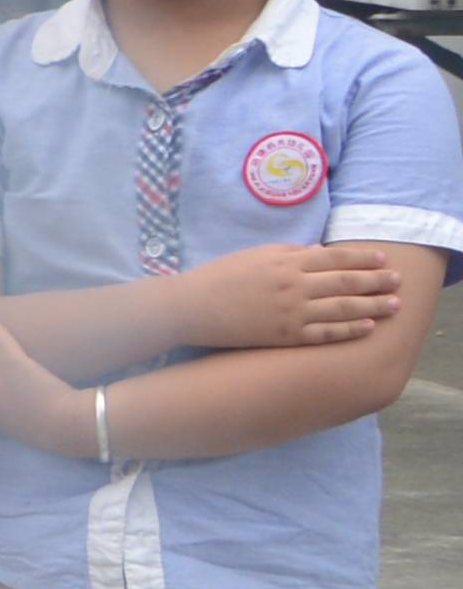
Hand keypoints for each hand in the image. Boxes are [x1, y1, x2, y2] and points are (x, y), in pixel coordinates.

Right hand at [174, 241, 410, 355]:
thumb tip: (321, 252)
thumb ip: (290, 252)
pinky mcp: (285, 336)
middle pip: (346, 282)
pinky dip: (348, 330)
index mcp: (286, 262)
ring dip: (372, 306)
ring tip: (393, 305)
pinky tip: (367, 327)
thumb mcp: (255, 255)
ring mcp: (291, 313)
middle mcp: (294, 286)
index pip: (335, 257)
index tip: (383, 259)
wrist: (190, 307)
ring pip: (342, 308)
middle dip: (376, 281)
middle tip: (398, 281)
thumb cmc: (220, 277)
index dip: (363, 258)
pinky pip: (324, 333)